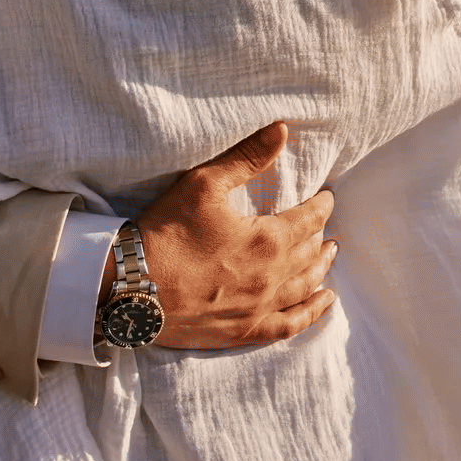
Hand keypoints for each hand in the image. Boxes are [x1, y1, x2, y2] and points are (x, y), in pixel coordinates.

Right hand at [132, 121, 336, 347]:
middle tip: (325, 225)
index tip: (327, 198)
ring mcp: (259, 308)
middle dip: (320, 235)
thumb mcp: (204, 183)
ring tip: (329, 256)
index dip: (321, 206)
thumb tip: (280, 129)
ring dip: (321, 269)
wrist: (131, 288)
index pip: (309, 219)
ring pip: (304, 287)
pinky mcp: (243, 332)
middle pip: (309, 253)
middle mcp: (271, 276)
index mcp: (267, 239)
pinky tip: (322, 303)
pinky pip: (289, 325)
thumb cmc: (166, 231)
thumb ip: (247, 157)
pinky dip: (311, 313)